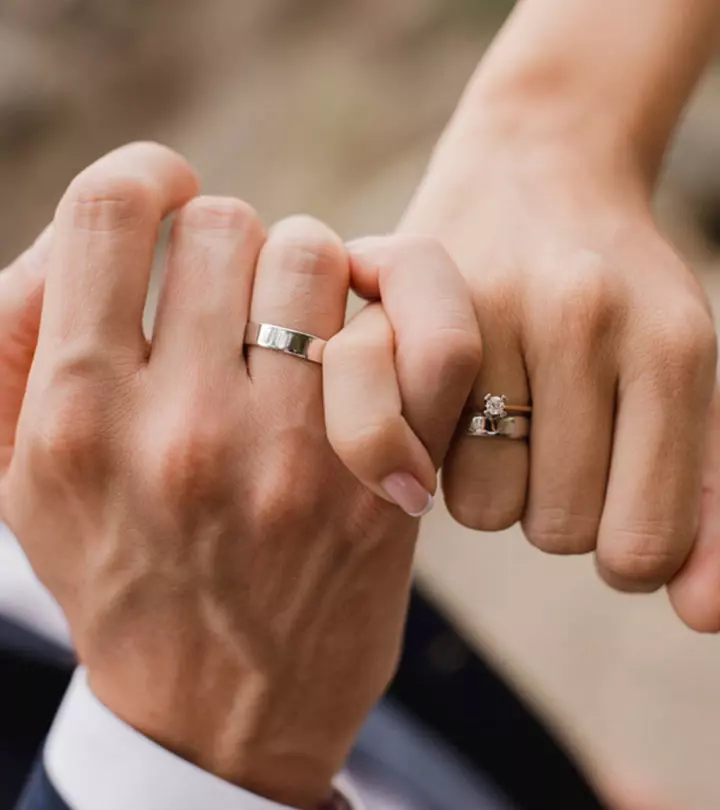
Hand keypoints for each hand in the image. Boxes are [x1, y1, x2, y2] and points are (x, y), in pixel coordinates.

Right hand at [1, 143, 479, 807]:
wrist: (216, 713)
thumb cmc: (119, 578)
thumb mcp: (18, 477)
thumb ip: (16, 340)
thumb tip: (78, 239)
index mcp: (79, 416)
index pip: (112, 210)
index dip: (149, 177)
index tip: (172, 200)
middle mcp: (186, 429)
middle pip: (231, 224)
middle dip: (234, 247)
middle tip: (239, 300)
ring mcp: (295, 457)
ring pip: (321, 257)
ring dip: (314, 274)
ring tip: (300, 329)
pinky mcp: (381, 483)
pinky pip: (427, 334)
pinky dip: (413, 304)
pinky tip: (378, 332)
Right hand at [399, 91, 717, 628]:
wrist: (536, 167)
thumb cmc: (619, 295)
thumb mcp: (688, 385)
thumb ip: (714, 507)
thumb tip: (701, 616)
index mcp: (673, 345)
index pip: (644, 544)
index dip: (628, 548)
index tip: (615, 499)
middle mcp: (581, 317)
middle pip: (558, 530)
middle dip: (556, 506)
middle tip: (554, 443)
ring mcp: (486, 305)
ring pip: (482, 506)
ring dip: (492, 486)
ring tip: (494, 420)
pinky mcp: (404, 306)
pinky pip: (407, 449)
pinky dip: (426, 453)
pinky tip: (435, 410)